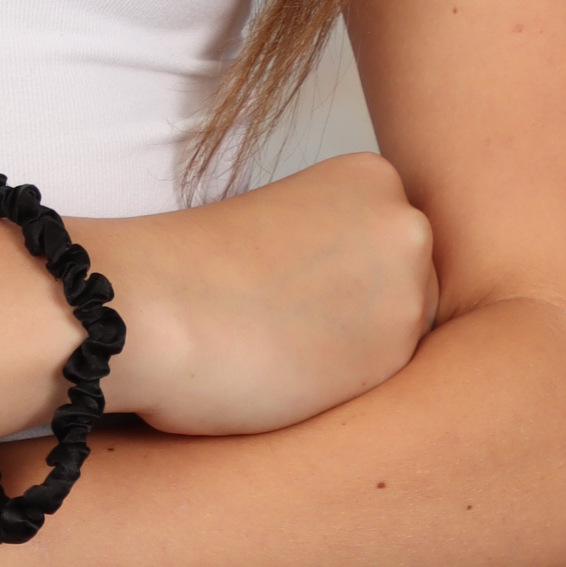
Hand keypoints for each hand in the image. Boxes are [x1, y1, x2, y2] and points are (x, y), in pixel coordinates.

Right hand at [81, 153, 437, 435]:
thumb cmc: (194, 271)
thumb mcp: (284, 228)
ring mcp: (410, 289)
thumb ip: (339, 247)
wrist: (149, 306)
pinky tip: (298, 376)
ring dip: (363, 357)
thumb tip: (363, 295)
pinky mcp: (397, 357)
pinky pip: (395, 387)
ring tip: (289, 350)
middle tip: (291, 323)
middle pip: (416, 290)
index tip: (292, 284)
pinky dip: (353, 391)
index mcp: (372, 175)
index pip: (396, 246)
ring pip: (408, 341)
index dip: (345, 279)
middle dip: (367, 315)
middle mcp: (406, 223)